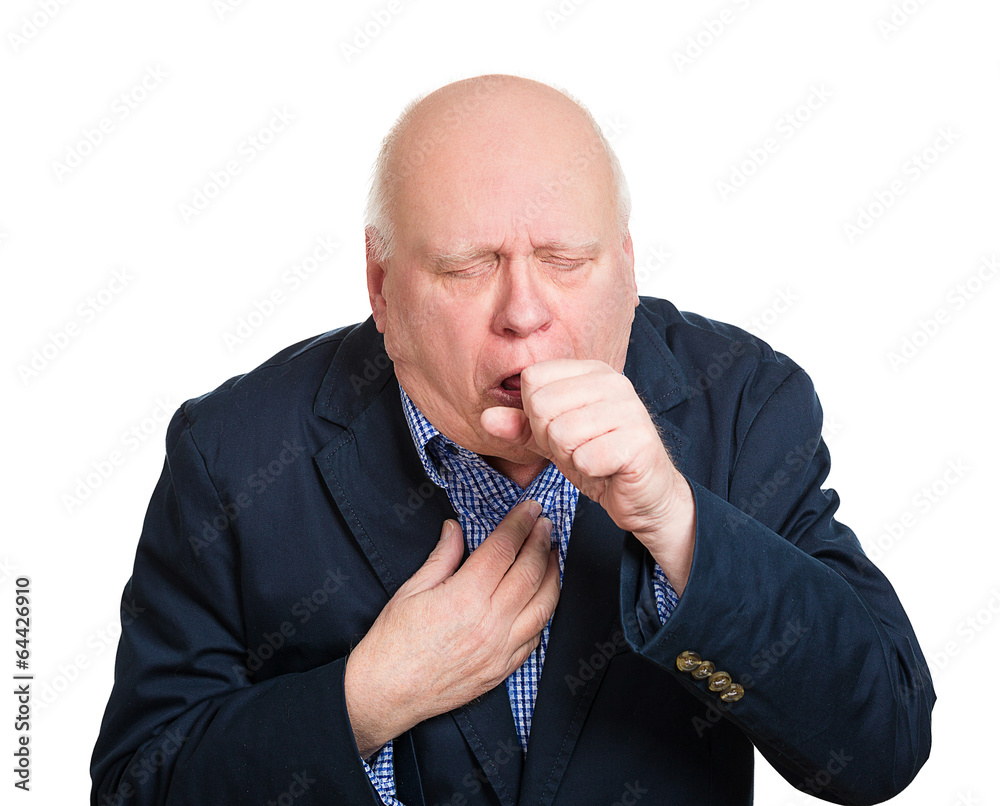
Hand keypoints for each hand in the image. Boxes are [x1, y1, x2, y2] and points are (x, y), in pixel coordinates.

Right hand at [344, 499, 559, 758]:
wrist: (386, 694)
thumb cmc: (392, 644)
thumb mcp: (410, 590)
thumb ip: (441, 557)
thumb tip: (455, 529)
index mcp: (464, 598)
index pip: (503, 549)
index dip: (520, 524)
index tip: (530, 508)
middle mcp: (489, 623)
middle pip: (530, 572)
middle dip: (542, 542)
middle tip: (545, 524)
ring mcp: (501, 649)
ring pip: (544, 605)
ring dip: (553, 575)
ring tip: (552, 555)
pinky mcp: (503, 669)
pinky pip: (537, 636)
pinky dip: (545, 611)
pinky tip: (543, 596)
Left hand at [480, 359, 694, 593]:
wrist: (644, 496)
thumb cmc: (599, 461)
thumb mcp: (551, 441)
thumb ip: (519, 427)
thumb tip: (486, 418)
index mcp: (590, 371)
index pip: (533, 379)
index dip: (534, 415)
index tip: (559, 430)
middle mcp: (613, 382)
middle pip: (542, 405)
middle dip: (550, 439)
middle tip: (577, 449)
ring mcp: (629, 409)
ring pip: (561, 432)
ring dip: (570, 457)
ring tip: (592, 458)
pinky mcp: (639, 440)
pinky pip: (586, 457)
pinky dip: (589, 471)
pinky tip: (606, 469)